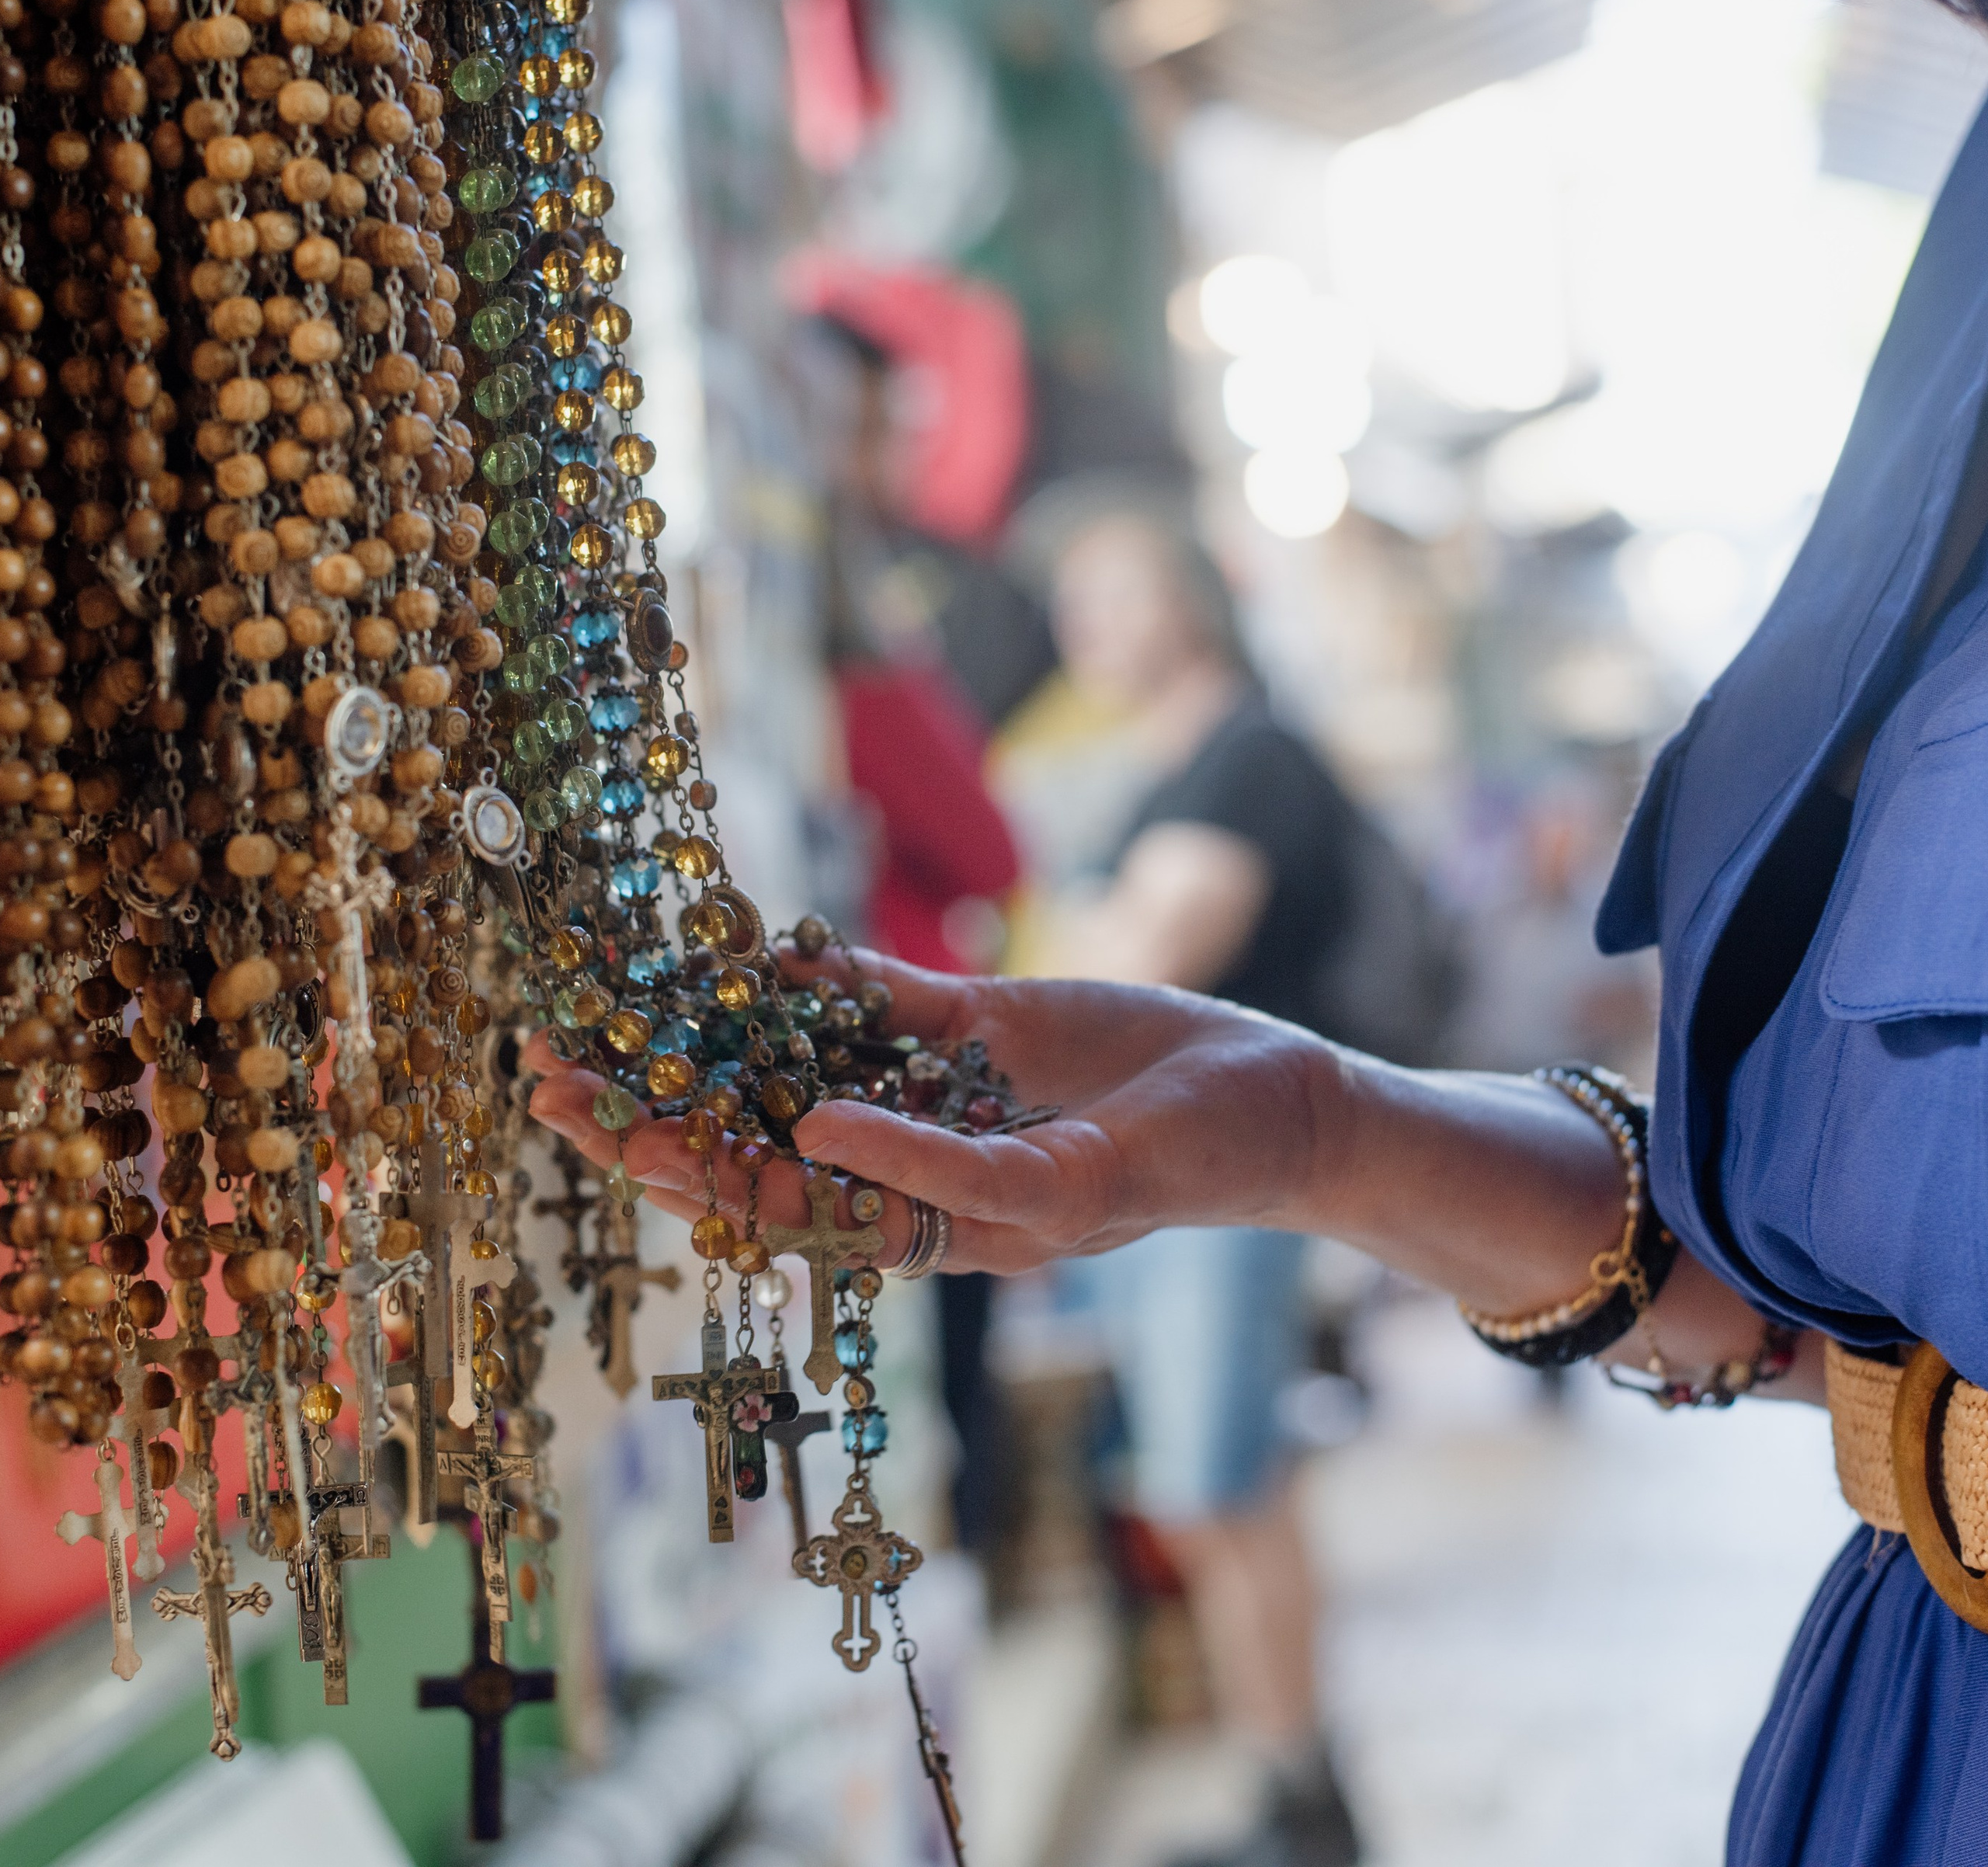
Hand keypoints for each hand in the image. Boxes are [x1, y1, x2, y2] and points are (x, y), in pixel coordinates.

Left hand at [526, 947, 1336, 1274]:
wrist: (1269, 1095)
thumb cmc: (1186, 1166)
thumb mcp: (1072, 1188)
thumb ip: (944, 1174)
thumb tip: (812, 1139)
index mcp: (924, 1228)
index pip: (778, 1211)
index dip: (686, 1176)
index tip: (603, 1135)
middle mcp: (908, 1159)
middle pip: (754, 1137)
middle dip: (653, 1107)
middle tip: (540, 1073)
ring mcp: (930, 1086)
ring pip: (793, 1061)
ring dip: (703, 1035)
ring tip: (599, 1003)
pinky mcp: (964, 1020)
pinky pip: (865, 994)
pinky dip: (801, 972)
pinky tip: (724, 944)